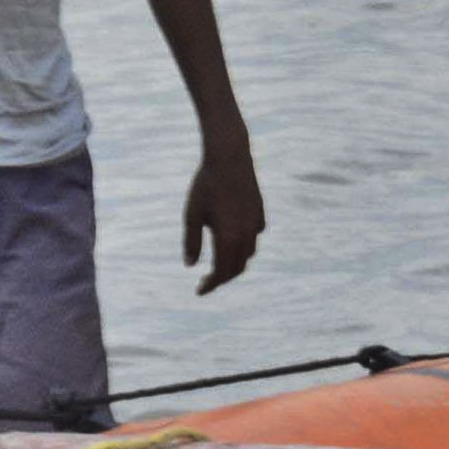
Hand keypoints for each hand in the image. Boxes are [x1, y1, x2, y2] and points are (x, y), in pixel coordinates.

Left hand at [184, 133, 265, 295]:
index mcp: (228, 237)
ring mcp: (255, 224)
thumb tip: (189, 265)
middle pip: (237, 268)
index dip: (210, 285)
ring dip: (234, 263)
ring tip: (220, 262)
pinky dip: (244, 245)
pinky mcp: (259, 213)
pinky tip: (233, 239)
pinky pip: (253, 236)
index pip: (221, 272)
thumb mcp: (192, 214)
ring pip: (248, 254)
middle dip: (222, 278)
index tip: (199, 291)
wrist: (229, 157)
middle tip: (207, 281)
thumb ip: (192, 241)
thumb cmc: (206, 185)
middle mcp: (246, 235)